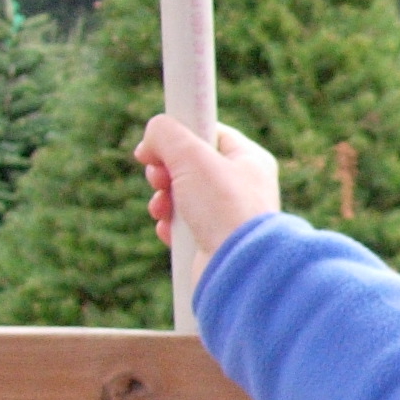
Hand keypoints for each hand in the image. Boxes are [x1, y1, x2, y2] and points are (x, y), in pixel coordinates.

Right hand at [135, 115, 280, 279]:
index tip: (156, 143)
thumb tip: (151, 141)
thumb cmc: (224, 207)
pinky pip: (181, 225)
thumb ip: (166, 133)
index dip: (178, 135)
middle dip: (164, 171)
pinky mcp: (213, 240)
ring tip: (163, 208)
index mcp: (249, 159)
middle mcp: (242, 186)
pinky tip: (169, 231)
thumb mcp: (191, 155)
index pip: (207, 132)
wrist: (238, 267)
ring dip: (162, 200)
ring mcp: (227, 215)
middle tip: (159, 178)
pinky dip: (169, 226)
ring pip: (180, 196)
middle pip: (189, 165)